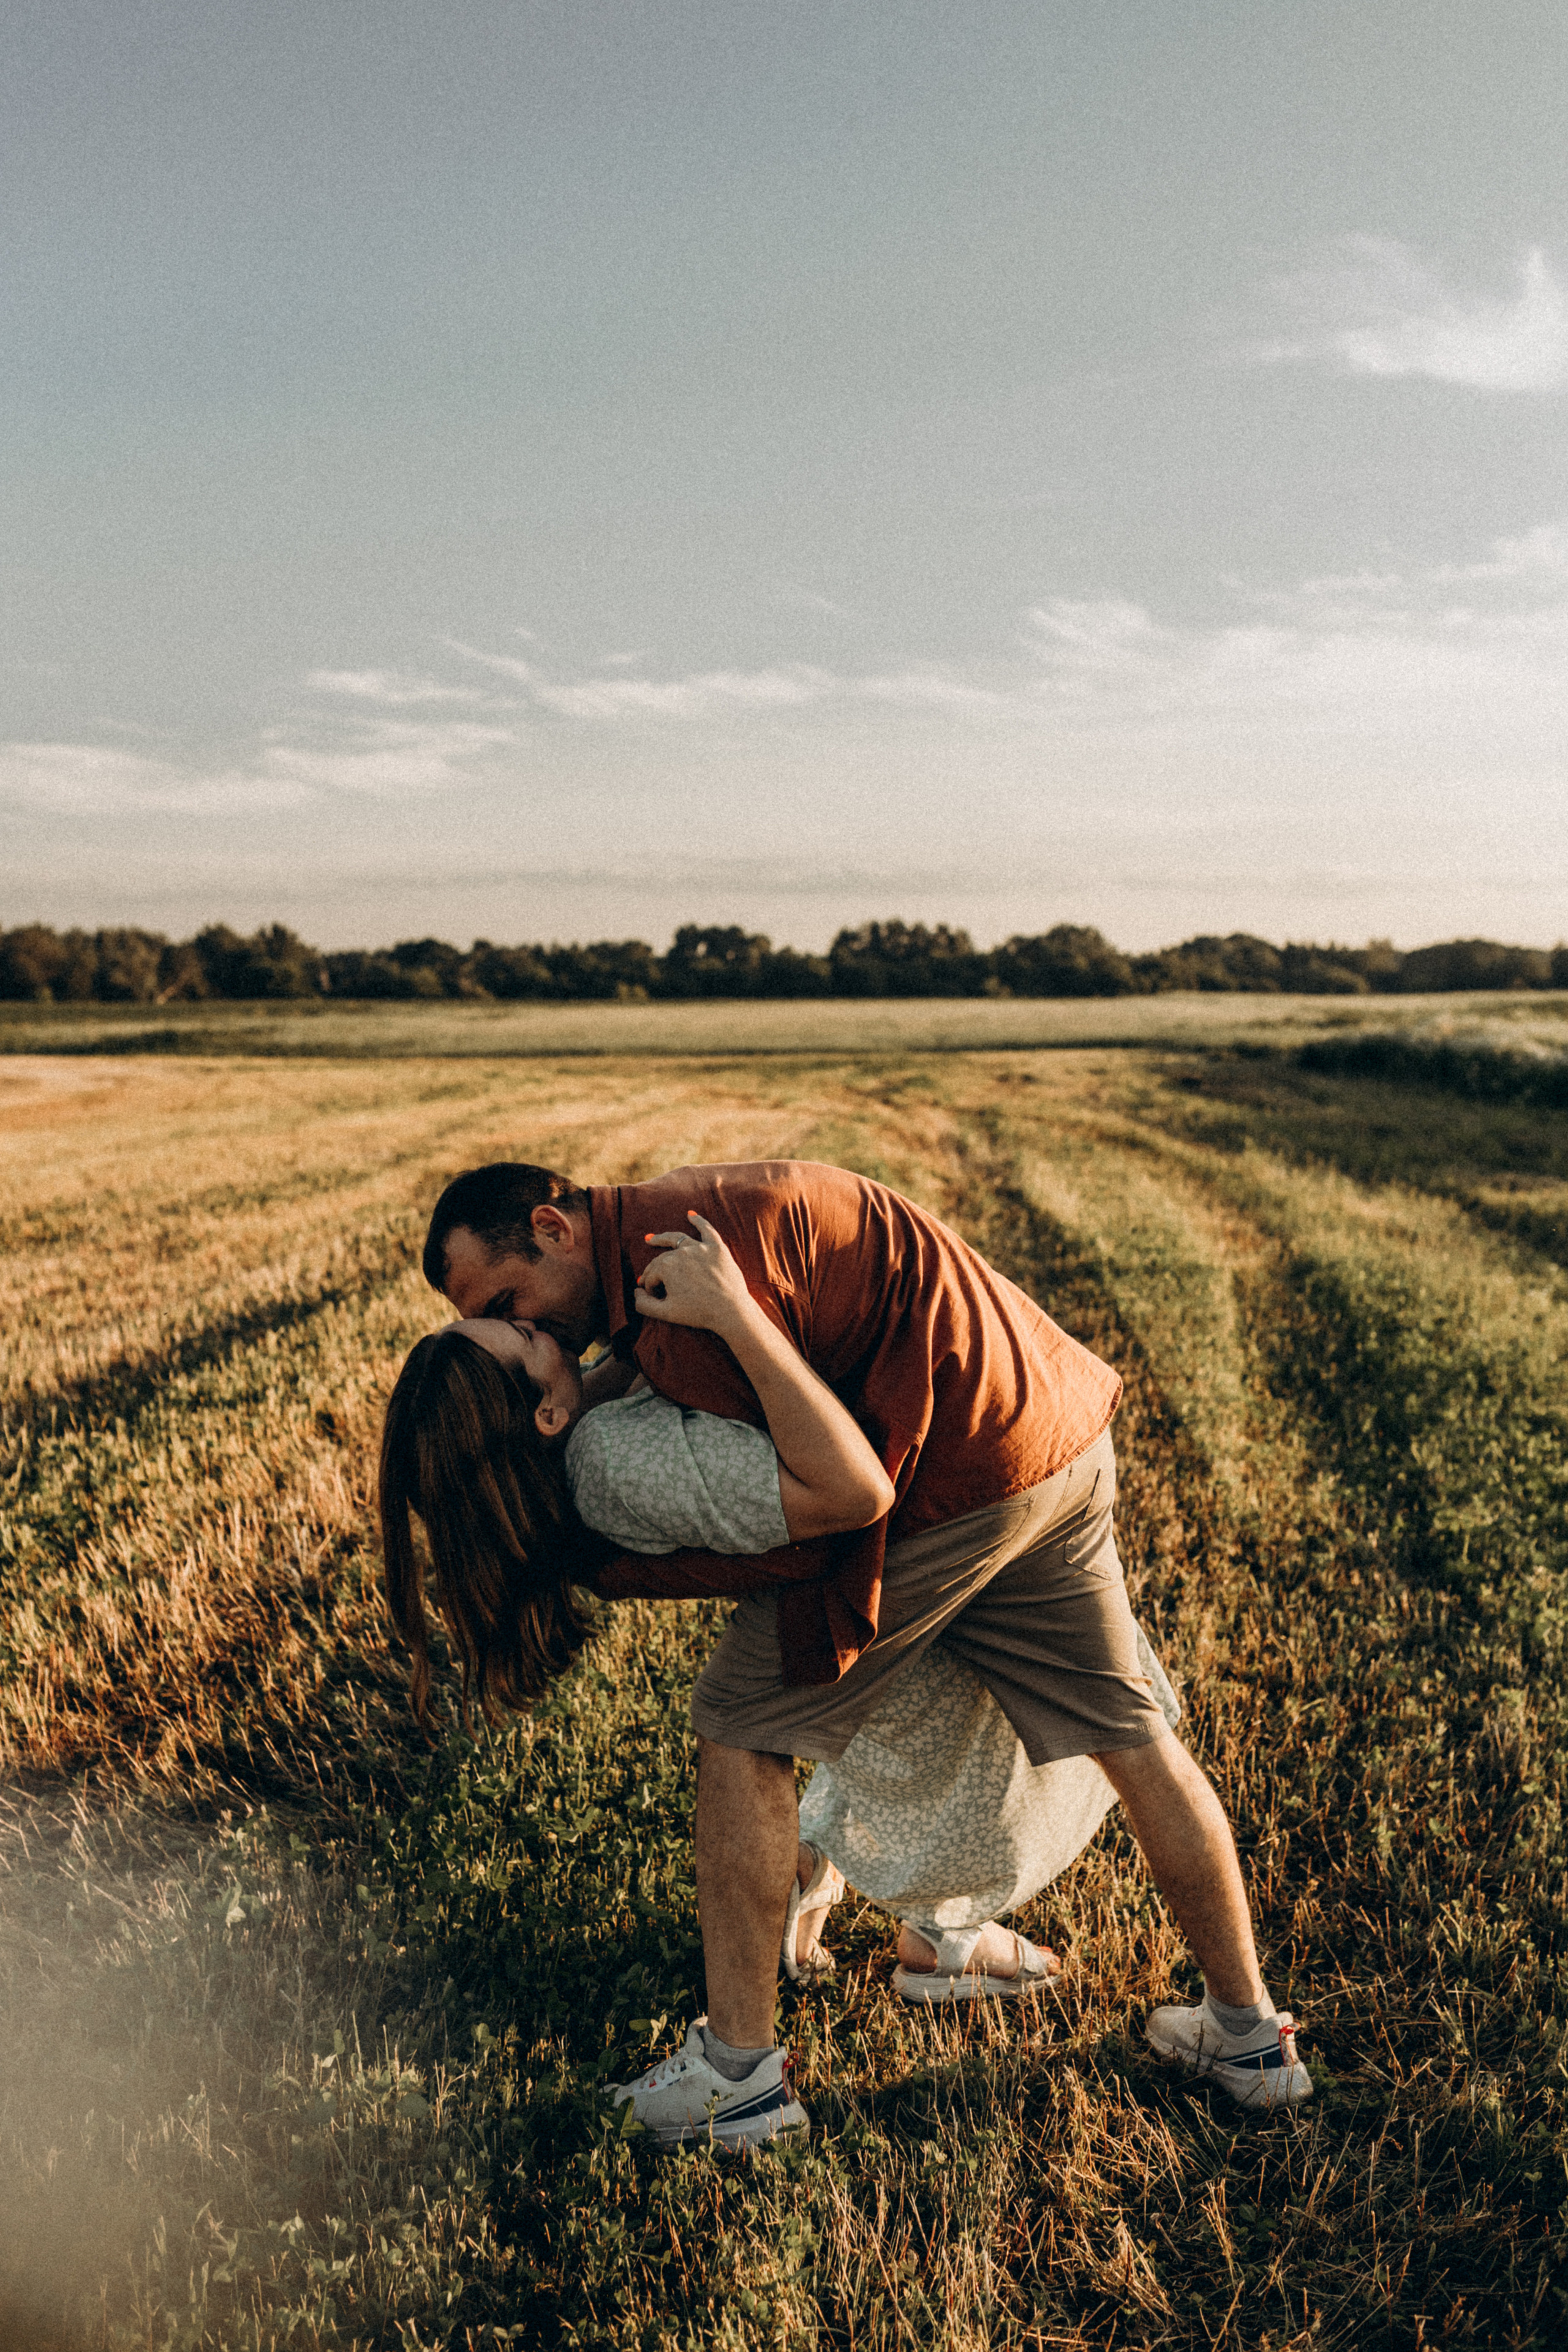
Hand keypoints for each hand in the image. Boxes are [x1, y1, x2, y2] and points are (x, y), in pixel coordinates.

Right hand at [633, 1212, 755, 1337]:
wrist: (731, 1311)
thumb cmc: (698, 1313)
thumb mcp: (665, 1313)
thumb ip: (643, 1305)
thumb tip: (635, 1292)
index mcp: (667, 1266)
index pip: (652, 1275)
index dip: (651, 1288)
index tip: (655, 1298)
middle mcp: (682, 1252)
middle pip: (662, 1259)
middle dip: (655, 1272)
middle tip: (653, 1282)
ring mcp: (700, 1248)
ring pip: (678, 1239)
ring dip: (662, 1239)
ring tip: (651, 1239)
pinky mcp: (717, 1247)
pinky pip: (706, 1229)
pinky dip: (698, 1221)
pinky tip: (690, 1215)